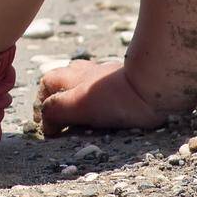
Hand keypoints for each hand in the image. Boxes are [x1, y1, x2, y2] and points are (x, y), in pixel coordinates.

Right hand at [36, 60, 164, 135]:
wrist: (155, 88)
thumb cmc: (117, 97)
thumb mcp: (78, 105)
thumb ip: (56, 110)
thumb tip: (46, 124)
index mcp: (73, 76)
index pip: (47, 83)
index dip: (42, 102)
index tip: (44, 124)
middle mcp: (90, 72)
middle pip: (65, 77)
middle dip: (59, 95)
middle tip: (60, 115)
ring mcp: (110, 76)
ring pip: (88, 80)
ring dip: (80, 94)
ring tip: (83, 112)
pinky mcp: (129, 83)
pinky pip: (109, 88)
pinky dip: (103, 97)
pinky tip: (110, 108)